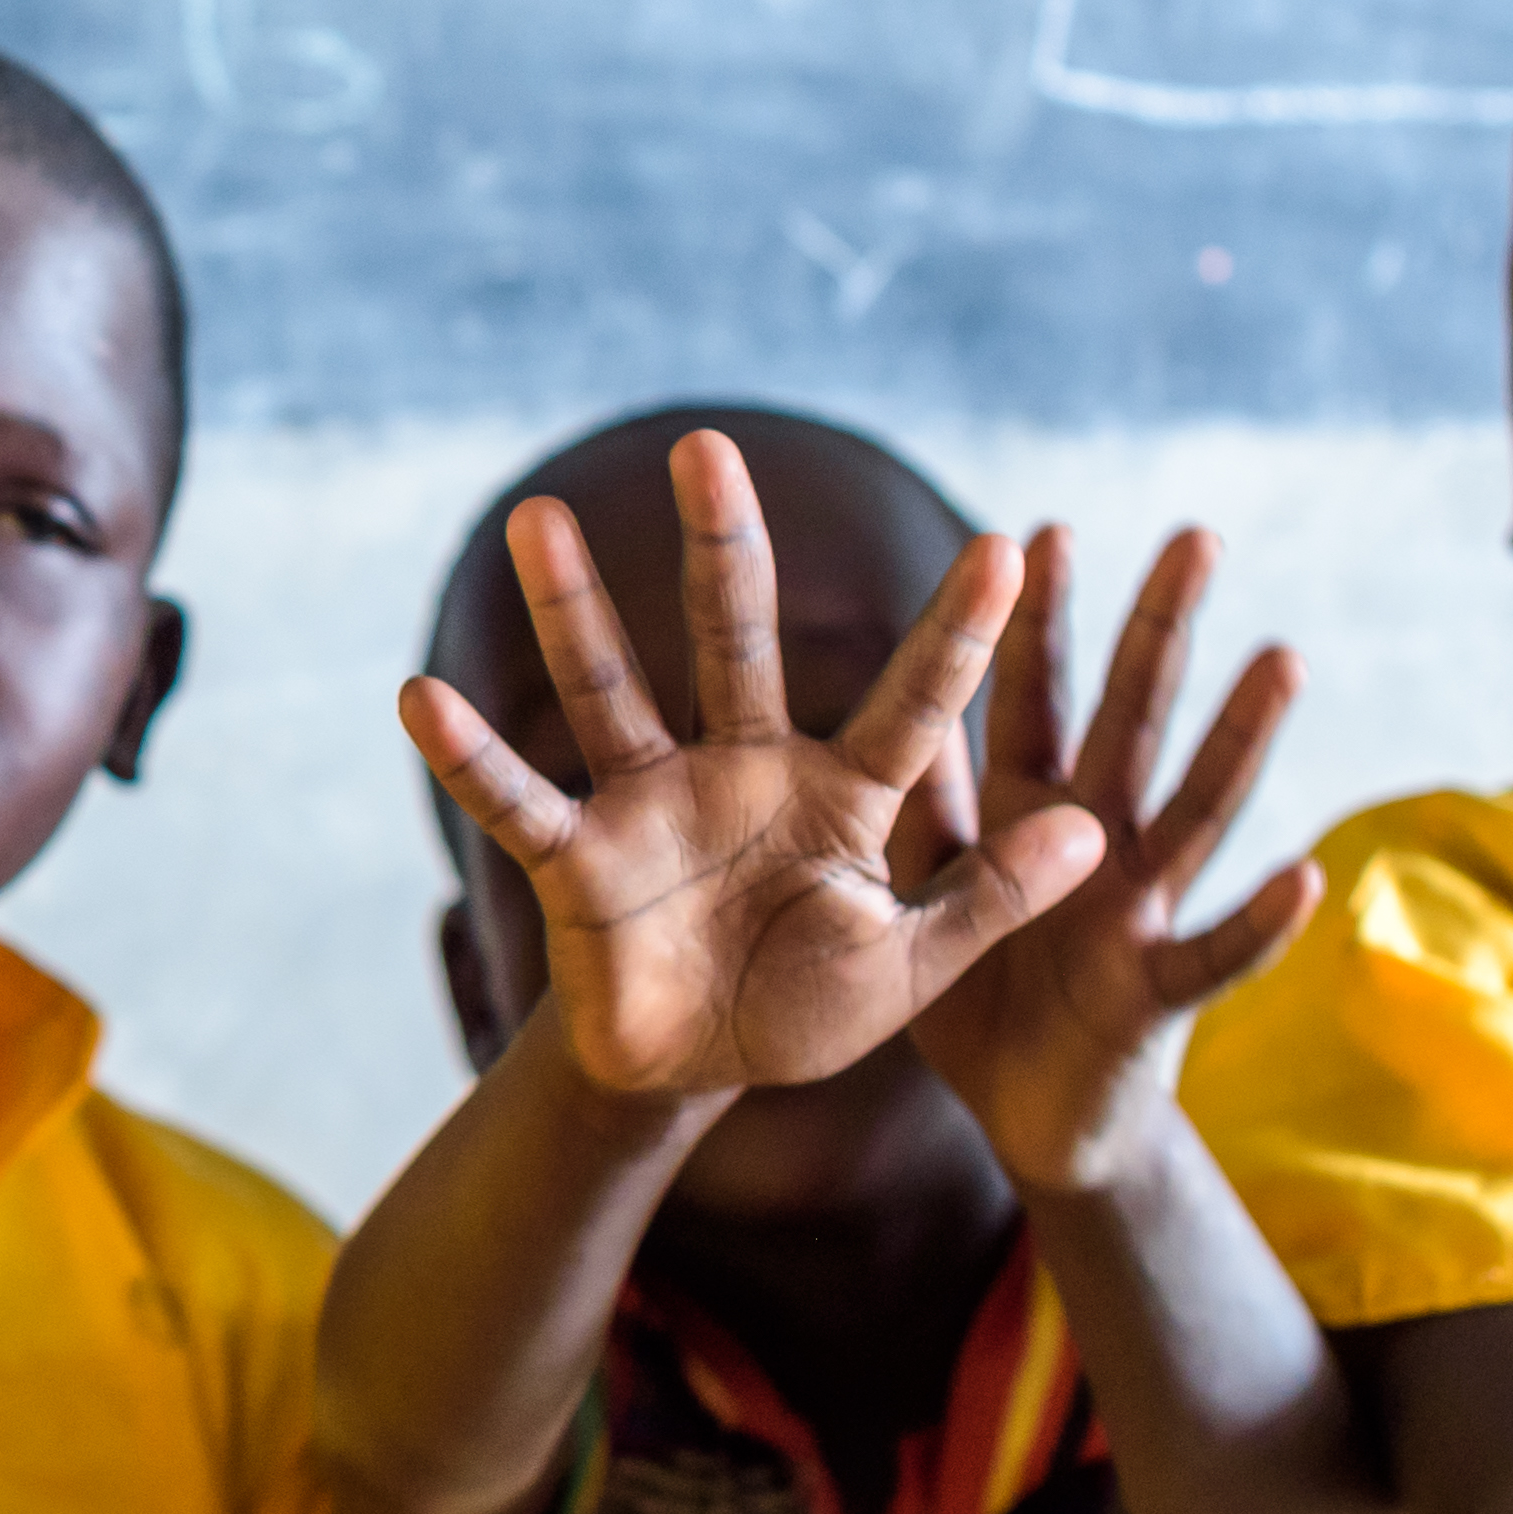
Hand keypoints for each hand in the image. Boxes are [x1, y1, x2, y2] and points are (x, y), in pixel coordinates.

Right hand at [400, 428, 1103, 1100]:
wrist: (693, 1071)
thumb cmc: (806, 1006)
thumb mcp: (917, 964)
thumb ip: (991, 897)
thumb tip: (1093, 833)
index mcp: (844, 795)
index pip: (917, 701)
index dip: (961, 633)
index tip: (1007, 546)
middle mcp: (744, 770)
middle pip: (737, 641)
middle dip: (723, 544)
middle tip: (705, 441)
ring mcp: (654, 804)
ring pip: (612, 689)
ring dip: (574, 609)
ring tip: (538, 521)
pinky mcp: (581, 860)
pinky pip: (520, 801)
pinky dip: (471, 756)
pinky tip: (419, 697)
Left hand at [903, 524, 1323, 1197]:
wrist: (1031, 1123)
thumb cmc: (983, 1001)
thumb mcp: (929, 896)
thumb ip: (925, 810)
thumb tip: (897, 702)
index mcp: (1029, 816)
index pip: (1032, 700)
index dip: (1037, 624)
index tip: (1043, 528)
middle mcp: (1097, 844)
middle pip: (1130, 721)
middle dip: (1159, 631)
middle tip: (1198, 535)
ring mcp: (1138, 912)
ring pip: (1194, 810)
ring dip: (1240, 738)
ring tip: (1284, 657)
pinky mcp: (1157, 994)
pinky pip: (1213, 956)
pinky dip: (1259, 922)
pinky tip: (1304, 875)